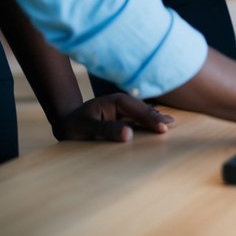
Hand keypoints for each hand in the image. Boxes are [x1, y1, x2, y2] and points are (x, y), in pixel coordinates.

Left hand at [56, 94, 174, 142]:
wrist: (66, 124)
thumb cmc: (73, 125)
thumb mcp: (86, 127)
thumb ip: (106, 129)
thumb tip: (128, 135)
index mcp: (116, 101)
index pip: (138, 109)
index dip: (151, 118)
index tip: (162, 128)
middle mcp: (122, 103)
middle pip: (143, 110)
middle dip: (156, 117)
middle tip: (169, 126)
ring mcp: (124, 111)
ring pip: (143, 114)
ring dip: (155, 119)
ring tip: (169, 124)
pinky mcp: (123, 118)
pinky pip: (139, 120)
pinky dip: (149, 123)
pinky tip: (159, 125)